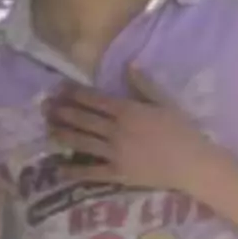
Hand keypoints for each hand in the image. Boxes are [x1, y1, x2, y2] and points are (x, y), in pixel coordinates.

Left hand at [47, 66, 206, 191]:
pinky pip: (90, 172)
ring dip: (61, 134)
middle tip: (44, 107)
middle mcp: (115, 131)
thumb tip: (128, 65)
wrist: (193, 164)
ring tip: (47, 129)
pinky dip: (73, 170)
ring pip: (80, 142)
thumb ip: (143, 85)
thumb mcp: (165, 102)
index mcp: (127, 112)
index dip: (74, 93)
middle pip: (82, 119)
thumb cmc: (182, 131)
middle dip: (61, 111)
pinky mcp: (117, 174)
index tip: (59, 88)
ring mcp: (114, 153)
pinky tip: (59, 168)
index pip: (94, 100)